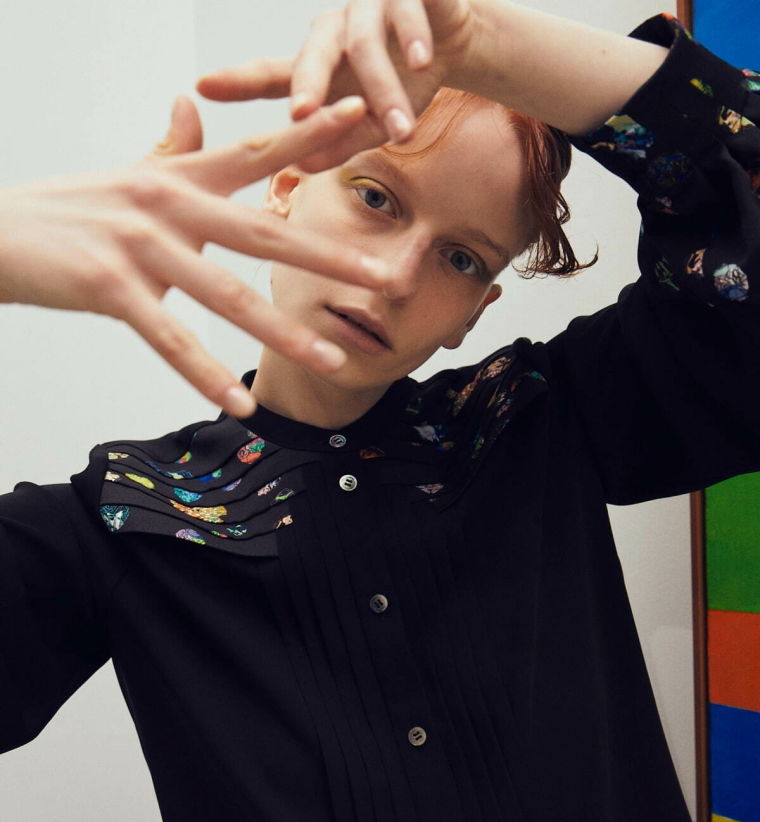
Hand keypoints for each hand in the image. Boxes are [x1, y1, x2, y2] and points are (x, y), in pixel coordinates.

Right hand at [0, 94, 390, 415]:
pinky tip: (240, 402)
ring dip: (283, 331)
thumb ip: (169, 148)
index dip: (316, 135)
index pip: (260, 152)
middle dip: (330, 254)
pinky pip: (171, 338)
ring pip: (227, 294)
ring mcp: (141, 245)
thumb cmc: (69, 211)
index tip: (368, 118)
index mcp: (179, 177)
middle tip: (386, 275)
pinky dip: (206, 373)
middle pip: (264, 229)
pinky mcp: (111, 285)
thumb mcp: (127, 175)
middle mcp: (169, 204)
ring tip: (330, 359)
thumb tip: (191, 107)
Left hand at [197, 0, 478, 172]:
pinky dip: (413, 37)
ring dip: (383, 91)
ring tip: (401, 132)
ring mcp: (368, 6)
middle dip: (307, 86)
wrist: (452, 42)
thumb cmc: (401, 83)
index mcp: (316, 63)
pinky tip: (421, 61)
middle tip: (300, 115)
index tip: (203, 87)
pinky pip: (406, 11)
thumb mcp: (370, 121)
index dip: (238, 81)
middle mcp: (334, 30)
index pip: (271, 75)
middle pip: (312, 55)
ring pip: (365, 45)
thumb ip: (338, 141)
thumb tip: (300, 166)